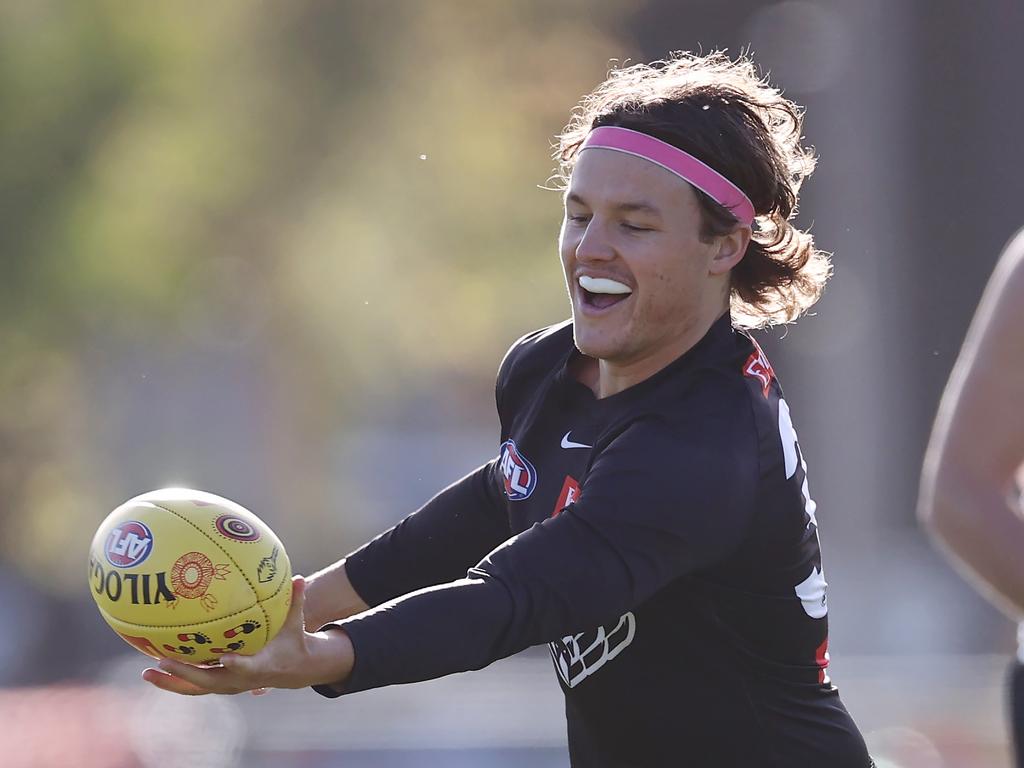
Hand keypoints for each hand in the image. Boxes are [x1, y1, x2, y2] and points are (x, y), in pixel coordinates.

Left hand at [142, 575, 353, 695]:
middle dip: (184, 674)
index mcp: (261, 666)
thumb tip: (301, 576)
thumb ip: (295, 601)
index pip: (247, 667)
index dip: (237, 665)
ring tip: (147, 672)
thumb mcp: (294, 623)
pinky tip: (155, 667)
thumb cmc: (292, 641)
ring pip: (195, 688)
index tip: (225, 659)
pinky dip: (175, 679)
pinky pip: (193, 685)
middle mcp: (240, 681)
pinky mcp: (219, 684)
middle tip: (163, 660)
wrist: (292, 670)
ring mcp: (228, 685)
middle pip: (208, 682)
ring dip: (171, 682)